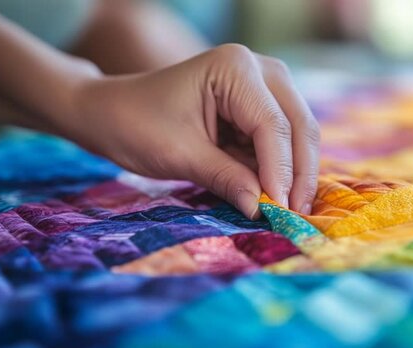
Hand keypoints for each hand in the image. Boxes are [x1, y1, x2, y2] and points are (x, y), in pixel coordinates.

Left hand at [60, 44, 319, 218]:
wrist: (112, 113)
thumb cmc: (136, 125)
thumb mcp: (180, 155)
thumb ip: (226, 179)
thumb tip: (262, 209)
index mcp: (235, 68)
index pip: (272, 125)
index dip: (280, 170)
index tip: (280, 210)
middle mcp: (258, 69)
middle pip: (298, 124)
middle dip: (300, 172)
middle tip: (297, 214)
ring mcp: (263, 86)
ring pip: (298, 132)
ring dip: (297, 172)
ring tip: (293, 210)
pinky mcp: (259, 107)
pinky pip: (283, 140)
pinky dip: (284, 168)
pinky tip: (282, 195)